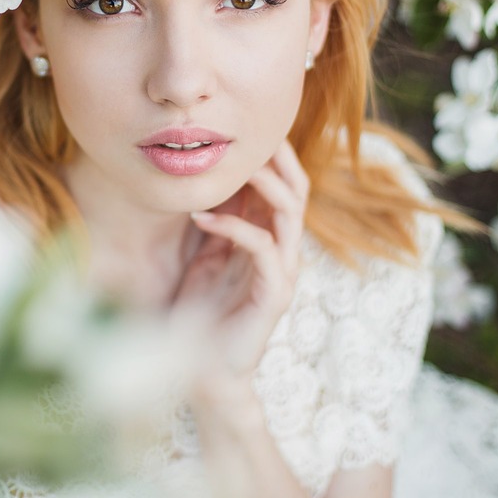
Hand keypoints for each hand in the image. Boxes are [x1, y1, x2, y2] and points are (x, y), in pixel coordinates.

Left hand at [170, 140, 309, 383]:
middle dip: (277, 158)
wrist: (205, 371)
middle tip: (248, 133)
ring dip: (262, 183)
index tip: (244, 126)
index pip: (283, 185)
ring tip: (232, 165)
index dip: (271, 155)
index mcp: (270, 239)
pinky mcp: (274, 294)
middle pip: (296, 190)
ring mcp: (282, 272)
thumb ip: (218, 220)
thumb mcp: (207, 254)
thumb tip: (207, 178)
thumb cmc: (203, 311)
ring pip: (288, 212)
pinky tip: (201, 214)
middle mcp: (283, 251)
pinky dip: (232, 225)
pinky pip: (262, 246)